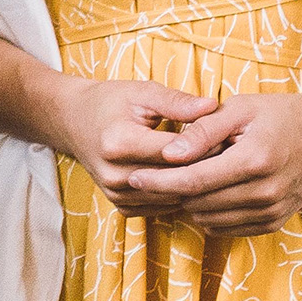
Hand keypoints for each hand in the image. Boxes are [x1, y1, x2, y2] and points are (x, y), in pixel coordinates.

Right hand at [49, 76, 221, 211]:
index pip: (177, 152)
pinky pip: (162, 207)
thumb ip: (178, 102)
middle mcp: (115, 174)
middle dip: (206, 166)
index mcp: (119, 142)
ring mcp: (116, 194)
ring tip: (213, 165)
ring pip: (173, 197)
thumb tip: (213, 106)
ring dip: (195, 184)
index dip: (207, 143)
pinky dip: (178, 194)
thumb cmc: (111, 102)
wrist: (73, 122)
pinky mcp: (120, 206)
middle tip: (228, 152)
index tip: (227, 135)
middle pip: (176, 178)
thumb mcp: (143, 92)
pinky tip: (190, 177)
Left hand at [123, 88, 301, 233]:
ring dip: (189, 203)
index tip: (134, 176)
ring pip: (209, 219)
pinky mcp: (274, 222)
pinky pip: (227, 228)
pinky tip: (206, 192)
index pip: (194, 180)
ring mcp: (272, 211)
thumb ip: (203, 130)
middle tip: (152, 174)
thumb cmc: (281, 114)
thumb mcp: (241, 108)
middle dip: (170, 191)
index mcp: (255, 160)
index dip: (159, 181)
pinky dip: (210, 213)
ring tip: (182, 179)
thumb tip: (168, 153)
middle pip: (198, 203)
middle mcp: (265, 192)